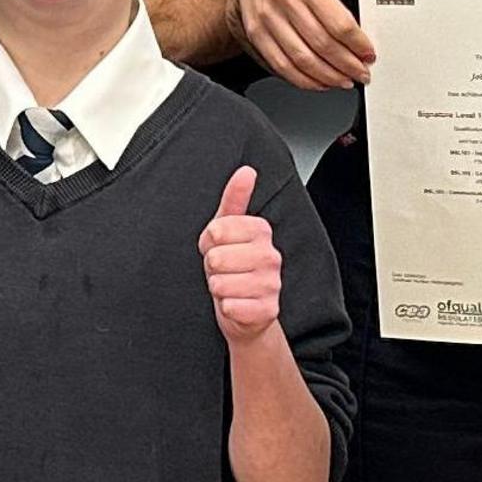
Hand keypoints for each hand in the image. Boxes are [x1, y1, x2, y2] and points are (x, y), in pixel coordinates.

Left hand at [199, 167, 282, 342]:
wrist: (247, 309)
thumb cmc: (233, 266)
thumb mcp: (227, 228)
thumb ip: (234, 198)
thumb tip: (247, 171)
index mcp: (261, 231)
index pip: (216, 230)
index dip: (210, 242)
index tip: (220, 247)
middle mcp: (271, 256)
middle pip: (216, 258)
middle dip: (212, 267)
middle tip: (225, 270)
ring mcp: (272, 284)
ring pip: (220, 283)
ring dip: (218, 288)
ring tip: (230, 286)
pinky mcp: (268, 310)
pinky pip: (229, 306)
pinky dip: (226, 308)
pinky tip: (237, 303)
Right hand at [232, 0, 372, 89]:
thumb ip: (335, 9)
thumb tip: (356, 43)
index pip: (339, 24)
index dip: (358, 45)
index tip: (368, 54)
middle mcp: (286, 2)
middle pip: (323, 45)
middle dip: (347, 65)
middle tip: (361, 73)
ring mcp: (269, 20)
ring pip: (302, 60)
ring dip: (328, 76)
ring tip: (344, 81)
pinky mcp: (257, 35)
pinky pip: (282, 65)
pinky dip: (303, 80)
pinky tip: (318, 82)